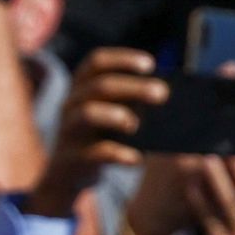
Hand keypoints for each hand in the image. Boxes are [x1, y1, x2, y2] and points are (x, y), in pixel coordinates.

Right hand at [25, 47, 168, 219]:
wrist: (67, 174)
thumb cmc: (99, 137)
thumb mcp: (110, 114)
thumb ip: (132, 103)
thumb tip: (166, 97)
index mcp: (81, 86)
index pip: (97, 61)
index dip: (122, 59)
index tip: (151, 64)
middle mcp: (71, 103)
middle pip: (99, 86)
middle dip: (132, 87)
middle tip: (162, 93)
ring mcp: (69, 130)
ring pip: (88, 114)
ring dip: (116, 116)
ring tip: (136, 125)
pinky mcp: (71, 157)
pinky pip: (93, 153)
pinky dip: (118, 154)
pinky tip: (137, 159)